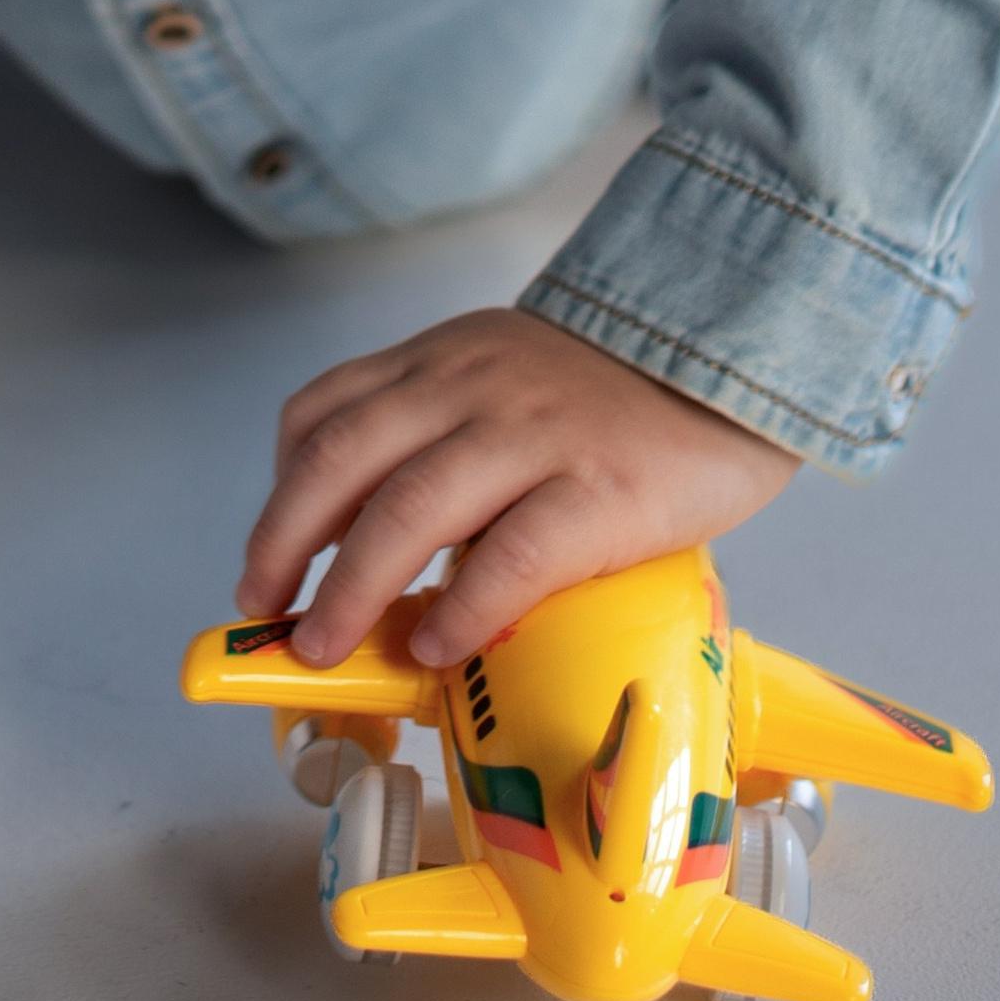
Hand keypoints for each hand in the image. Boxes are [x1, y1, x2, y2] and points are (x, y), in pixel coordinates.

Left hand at [237, 308, 797, 674]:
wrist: (731, 353)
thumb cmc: (614, 388)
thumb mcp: (503, 374)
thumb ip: (445, 431)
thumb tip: (379, 540)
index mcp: (441, 363)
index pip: (323, 414)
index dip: (281, 492)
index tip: (268, 559)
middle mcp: (469, 389)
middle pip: (342, 462)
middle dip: (286, 544)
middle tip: (268, 613)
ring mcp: (531, 437)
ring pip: (408, 511)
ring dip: (351, 590)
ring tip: (327, 647)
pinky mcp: (598, 490)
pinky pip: (512, 556)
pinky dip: (463, 608)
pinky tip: (439, 646)